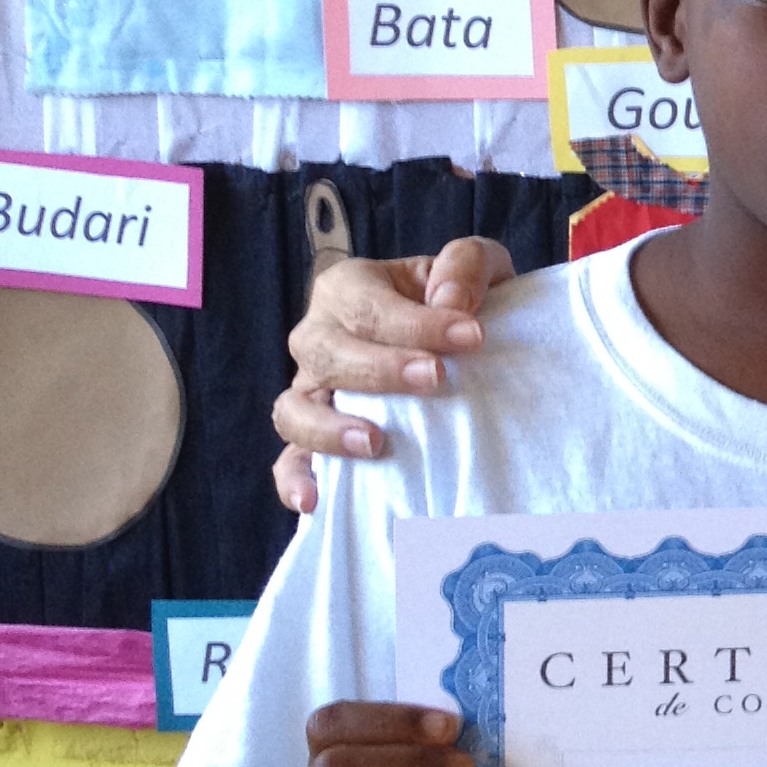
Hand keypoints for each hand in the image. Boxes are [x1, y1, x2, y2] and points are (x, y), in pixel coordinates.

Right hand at [272, 240, 514, 512]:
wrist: (459, 344)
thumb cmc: (460, 302)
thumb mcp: (475, 267)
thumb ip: (465, 265)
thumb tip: (451, 302)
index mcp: (349, 289)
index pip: (371, 306)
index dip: (419, 322)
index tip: (472, 335)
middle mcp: (319, 337)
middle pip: (326, 353)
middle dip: (381, 368)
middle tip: (436, 378)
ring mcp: (311, 391)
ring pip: (294, 409)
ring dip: (329, 429)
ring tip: (375, 442)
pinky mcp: (315, 438)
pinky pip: (291, 460)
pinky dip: (295, 479)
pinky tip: (315, 502)